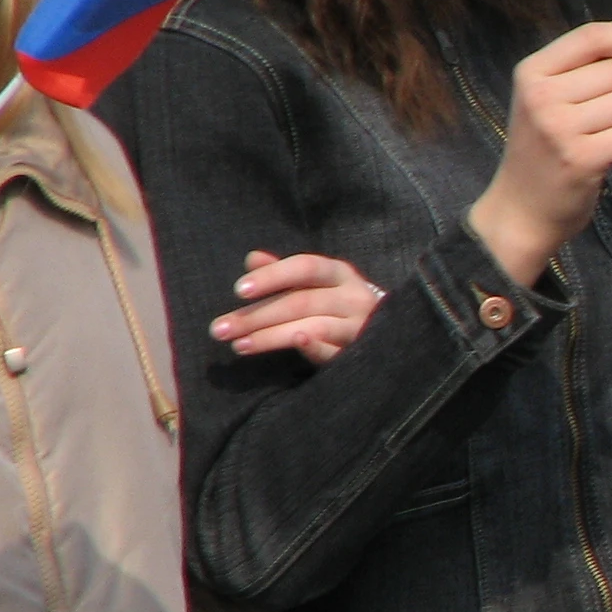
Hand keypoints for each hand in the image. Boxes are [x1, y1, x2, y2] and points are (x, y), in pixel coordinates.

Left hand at [208, 250, 383, 365]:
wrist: (391, 334)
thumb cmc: (338, 304)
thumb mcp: (315, 283)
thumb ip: (283, 273)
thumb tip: (252, 258)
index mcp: (339, 273)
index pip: (306, 267)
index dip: (273, 276)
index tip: (239, 290)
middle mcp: (353, 296)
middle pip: (302, 301)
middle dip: (257, 316)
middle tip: (220, 329)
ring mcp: (360, 325)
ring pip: (314, 327)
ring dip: (272, 336)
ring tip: (239, 346)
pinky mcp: (361, 353)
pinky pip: (335, 352)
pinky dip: (315, 348)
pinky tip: (293, 345)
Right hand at [467, 22, 611, 285]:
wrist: (520, 211)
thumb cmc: (542, 150)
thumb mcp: (544, 99)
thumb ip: (581, 67)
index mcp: (531, 72)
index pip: (592, 35)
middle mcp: (541, 96)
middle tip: (601, 119)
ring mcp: (559, 128)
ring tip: (599, 140)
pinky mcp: (580, 159)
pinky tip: (608, 157)